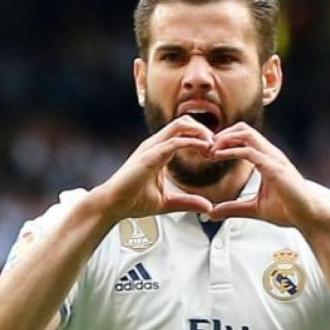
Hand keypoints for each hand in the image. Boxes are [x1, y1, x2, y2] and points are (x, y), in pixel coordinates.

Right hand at [92, 116, 215, 221]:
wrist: (112, 205)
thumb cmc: (133, 201)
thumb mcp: (168, 203)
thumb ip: (188, 202)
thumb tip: (208, 207)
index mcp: (159, 151)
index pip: (183, 132)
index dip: (201, 138)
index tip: (214, 152)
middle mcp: (155, 145)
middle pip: (184, 122)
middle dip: (204, 130)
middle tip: (217, 146)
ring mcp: (151, 148)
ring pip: (180, 125)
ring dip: (201, 133)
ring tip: (213, 146)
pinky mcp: (149, 156)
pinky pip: (174, 142)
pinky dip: (192, 143)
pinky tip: (204, 151)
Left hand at [208, 122, 329, 229]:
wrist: (308, 217)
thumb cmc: (288, 210)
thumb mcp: (253, 208)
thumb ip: (233, 208)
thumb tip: (212, 213)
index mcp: (267, 158)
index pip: (244, 137)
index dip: (224, 141)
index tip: (208, 153)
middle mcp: (271, 154)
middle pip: (243, 128)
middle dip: (222, 135)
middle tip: (206, 149)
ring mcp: (273, 158)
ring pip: (246, 133)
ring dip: (224, 139)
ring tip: (209, 150)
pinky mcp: (274, 168)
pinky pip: (249, 152)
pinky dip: (230, 151)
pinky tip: (217, 156)